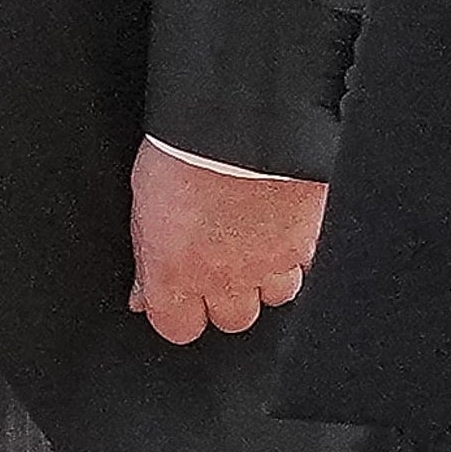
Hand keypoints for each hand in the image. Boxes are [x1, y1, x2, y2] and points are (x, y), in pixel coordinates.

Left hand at [126, 140, 322, 343]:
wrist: (240, 122)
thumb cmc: (183, 152)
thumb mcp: (142, 202)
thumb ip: (147, 255)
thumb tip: (143, 293)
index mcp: (176, 274)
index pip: (178, 329)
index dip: (179, 312)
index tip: (180, 294)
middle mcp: (225, 280)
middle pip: (232, 320)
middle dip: (227, 295)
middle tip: (220, 258)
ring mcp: (271, 264)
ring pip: (276, 297)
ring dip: (267, 275)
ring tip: (256, 238)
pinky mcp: (307, 242)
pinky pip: (308, 265)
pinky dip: (298, 252)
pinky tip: (285, 225)